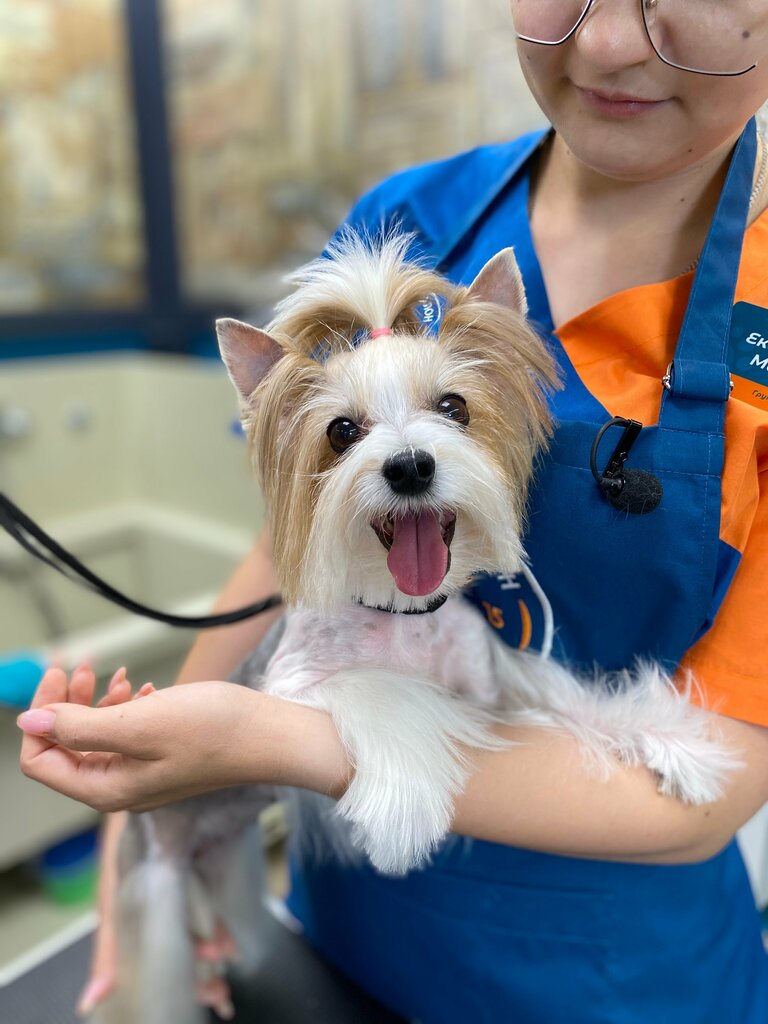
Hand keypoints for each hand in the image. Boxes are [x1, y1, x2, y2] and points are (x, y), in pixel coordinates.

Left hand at [18, 665, 260, 812]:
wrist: (269, 735)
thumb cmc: (213, 730)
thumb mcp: (140, 724)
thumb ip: (80, 726)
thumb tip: (29, 722)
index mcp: (106, 789)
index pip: (41, 760)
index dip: (41, 716)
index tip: (57, 675)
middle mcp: (119, 788)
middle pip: (66, 747)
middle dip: (66, 704)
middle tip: (82, 667)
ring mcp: (142, 774)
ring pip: (95, 737)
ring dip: (95, 702)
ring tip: (117, 675)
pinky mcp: (162, 757)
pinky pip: (124, 734)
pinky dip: (124, 707)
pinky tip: (142, 688)